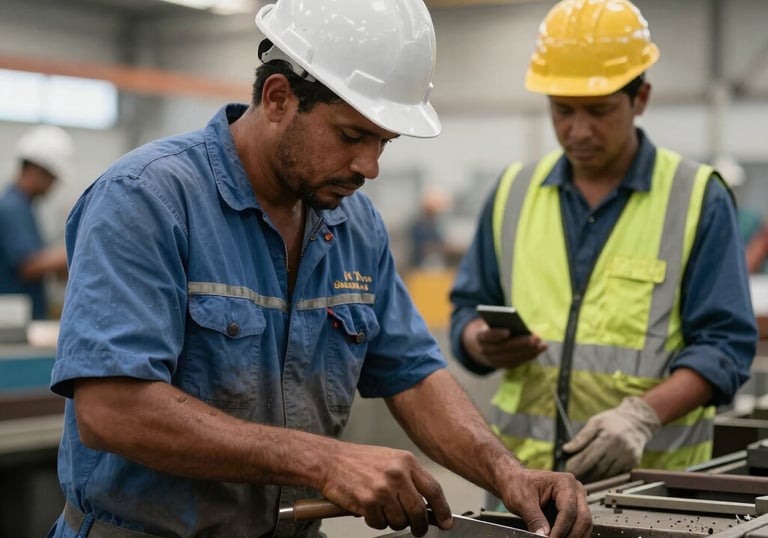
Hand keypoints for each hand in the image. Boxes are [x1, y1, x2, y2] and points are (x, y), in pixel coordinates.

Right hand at [319, 442, 451, 537]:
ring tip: (383, 510)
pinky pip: (379, 523)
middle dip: (420, 525)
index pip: (434, 489)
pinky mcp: (367, 502)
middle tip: (417, 530)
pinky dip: (375, 521)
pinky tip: (369, 509)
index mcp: (406, 461)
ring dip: (393, 522)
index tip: (446, 521)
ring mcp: (382, 488)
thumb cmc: (360, 460)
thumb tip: (428, 503)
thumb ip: (410, 478)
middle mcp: (397, 474)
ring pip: (400, 520)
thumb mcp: (391, 460)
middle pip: (419, 510)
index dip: (443, 509)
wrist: (331, 460)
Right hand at [463, 318, 546, 368]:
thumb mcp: (492, 323)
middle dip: (521, 343)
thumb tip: (523, 328)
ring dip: (528, 352)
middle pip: (504, 348)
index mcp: (479, 337)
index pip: (487, 336)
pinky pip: (515, 362)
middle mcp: (484, 351)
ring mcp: (492, 360)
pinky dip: (528, 357)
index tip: (508, 331)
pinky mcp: (501, 366)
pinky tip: (538, 351)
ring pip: (511, 357)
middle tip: (536, 338)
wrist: (478, 344)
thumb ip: (503, 324)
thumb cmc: (490, 328)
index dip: (497, 334)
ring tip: (542, 345)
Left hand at [498, 465, 591, 537]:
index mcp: (564, 482)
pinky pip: (580, 526)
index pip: (568, 511)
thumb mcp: (522, 501)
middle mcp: (576, 490)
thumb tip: (544, 536)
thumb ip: (535, 519)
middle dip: (571, 535)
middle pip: (582, 519)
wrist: (515, 481)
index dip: (561, 529)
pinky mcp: (575, 509)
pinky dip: (572, 535)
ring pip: (585, 525)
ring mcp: (577, 500)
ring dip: (574, 536)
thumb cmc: (519, 485)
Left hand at [562, 397, 659, 482]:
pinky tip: (598, 476)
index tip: (568, 469)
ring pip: (608, 474)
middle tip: (574, 476)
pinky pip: (618, 474)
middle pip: (598, 468)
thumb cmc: (612, 420)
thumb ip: (581, 437)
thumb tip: (566, 449)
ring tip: (583, 478)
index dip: (577, 465)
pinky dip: (607, 477)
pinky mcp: (634, 463)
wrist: (637, 421)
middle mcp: (620, 449)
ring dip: (595, 478)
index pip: (589, 457)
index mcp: (608, 438)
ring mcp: (628, 457)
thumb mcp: (595, 422)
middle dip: (584, 474)